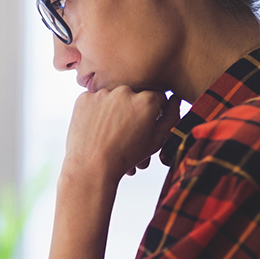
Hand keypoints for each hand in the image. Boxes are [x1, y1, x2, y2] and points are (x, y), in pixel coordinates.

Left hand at [63, 86, 181, 183]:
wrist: (92, 167)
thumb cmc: (126, 157)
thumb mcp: (156, 140)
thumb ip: (170, 117)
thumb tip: (175, 99)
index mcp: (147, 100)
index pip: (157, 98)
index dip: (152, 112)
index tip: (144, 124)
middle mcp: (125, 91)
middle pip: (134, 95)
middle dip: (132, 110)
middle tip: (125, 131)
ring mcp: (102, 93)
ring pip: (113, 96)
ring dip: (113, 109)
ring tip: (110, 132)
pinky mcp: (84, 98)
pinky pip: (94, 100)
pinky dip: (95, 111)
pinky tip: (96, 128)